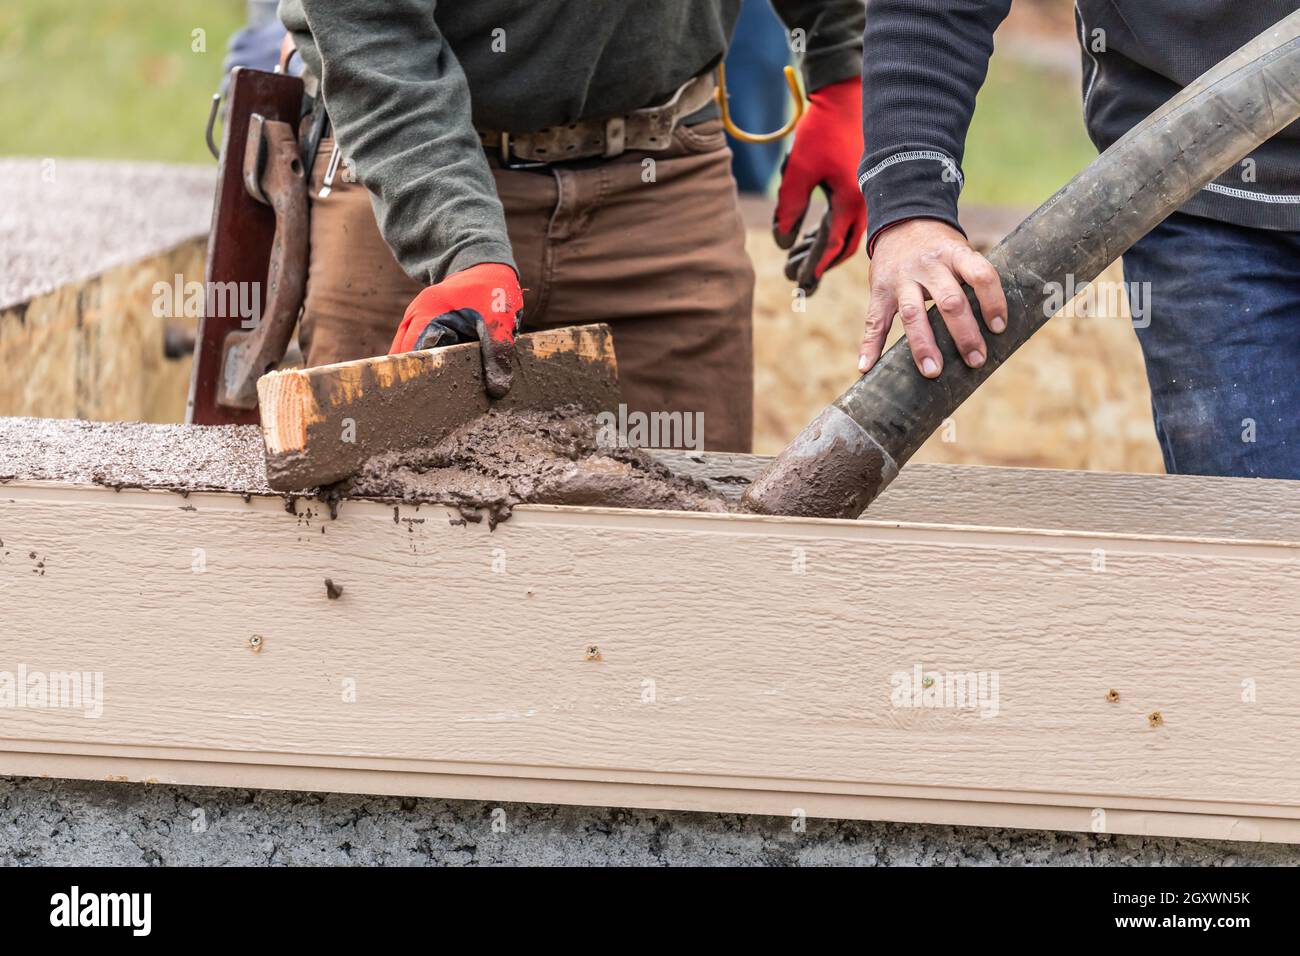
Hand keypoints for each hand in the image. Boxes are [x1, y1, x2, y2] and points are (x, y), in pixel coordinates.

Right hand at [390, 263, 522, 398]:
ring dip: (413, 374)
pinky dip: (420, 365)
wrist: (486, 267)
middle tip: (414, 413)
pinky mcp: (420, 325)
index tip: (419, 405)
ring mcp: (414, 319)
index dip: (415, 380)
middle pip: (401, 357)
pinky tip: (429, 387)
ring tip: (417, 406)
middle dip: (408, 382)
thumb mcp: (500, 322)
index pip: (413, 355)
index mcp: (428, 313)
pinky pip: (414, 349)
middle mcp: (414, 316)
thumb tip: (497, 391)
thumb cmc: (492, 291)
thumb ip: (499, 354)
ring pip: (404, 354)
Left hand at [773, 77, 867, 294]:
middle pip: (842, 247)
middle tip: (794, 279)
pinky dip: (827, 230)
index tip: (800, 284)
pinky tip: (809, 236)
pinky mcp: (859, 185)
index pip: (830, 245)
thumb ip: (789, 207)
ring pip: (844, 234)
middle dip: (818, 264)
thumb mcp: (799, 170)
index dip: (814, 266)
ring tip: (792, 258)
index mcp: (851, 201)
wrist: (845, 94)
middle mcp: (863, 202)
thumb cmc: (822, 130)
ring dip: (819, 248)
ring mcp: (864, 194)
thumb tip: (782, 241)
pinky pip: (846, 218)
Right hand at [858, 219, 1005, 377]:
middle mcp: (928, 265)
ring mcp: (901, 279)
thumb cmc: (940, 249)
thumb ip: (973, 280)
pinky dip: (870, 345)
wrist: (902, 220)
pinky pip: (875, 320)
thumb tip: (995, 326)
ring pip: (913, 313)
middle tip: (975, 360)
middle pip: (950, 300)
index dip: (993, 302)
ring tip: (932, 371)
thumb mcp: (960, 251)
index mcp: (955, 254)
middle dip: (964, 334)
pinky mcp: (879, 290)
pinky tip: (866, 367)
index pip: (980, 275)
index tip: (998, 328)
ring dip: (922, 345)